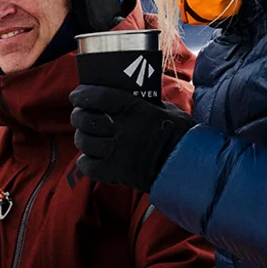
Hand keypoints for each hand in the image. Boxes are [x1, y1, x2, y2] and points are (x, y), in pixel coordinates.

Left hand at [69, 85, 194, 192]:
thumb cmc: (181, 135)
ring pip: (84, 142)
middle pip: (85, 119)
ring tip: (88, 138)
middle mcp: (122, 128)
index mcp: (134, 109)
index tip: (76, 96)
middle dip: (78, 117)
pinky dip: (86, 162)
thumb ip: (145, 103)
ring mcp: (117, 151)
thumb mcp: (166, 109)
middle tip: (81, 118)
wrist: (190, 165)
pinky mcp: (116, 172)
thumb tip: (131, 96)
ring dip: (83, 139)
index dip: (82, 95)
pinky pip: (88, 166)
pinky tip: (91, 159)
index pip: (98, 96)